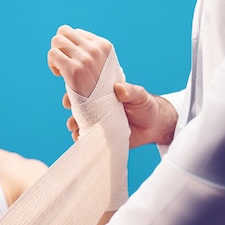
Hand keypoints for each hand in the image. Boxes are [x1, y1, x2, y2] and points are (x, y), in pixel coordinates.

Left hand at [48, 25, 112, 96]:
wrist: (105, 108)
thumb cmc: (102, 89)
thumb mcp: (105, 65)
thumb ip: (92, 50)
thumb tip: (70, 33)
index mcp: (104, 45)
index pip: (77, 33)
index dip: (71, 46)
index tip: (73, 60)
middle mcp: (95, 49)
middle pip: (64, 32)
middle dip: (60, 46)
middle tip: (63, 62)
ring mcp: (85, 59)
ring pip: (56, 41)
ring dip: (55, 54)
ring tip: (60, 68)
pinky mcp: (73, 70)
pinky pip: (52, 54)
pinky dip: (51, 63)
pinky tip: (59, 74)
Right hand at [63, 82, 177, 148]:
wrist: (154, 126)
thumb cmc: (146, 106)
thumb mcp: (140, 96)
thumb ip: (131, 91)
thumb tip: (118, 88)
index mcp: (103, 92)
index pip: (84, 87)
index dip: (74, 89)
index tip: (71, 94)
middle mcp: (97, 106)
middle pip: (76, 104)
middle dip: (70, 106)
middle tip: (72, 109)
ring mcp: (97, 120)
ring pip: (77, 120)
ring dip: (73, 123)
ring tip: (76, 126)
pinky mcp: (100, 135)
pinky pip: (85, 136)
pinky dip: (80, 137)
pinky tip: (81, 137)